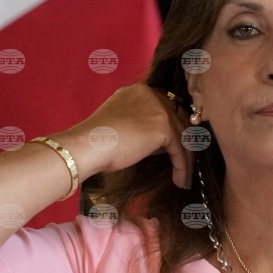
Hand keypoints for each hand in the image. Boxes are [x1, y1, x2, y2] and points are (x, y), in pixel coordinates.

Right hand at [64, 83, 194, 188]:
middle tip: (186, 163)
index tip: (178, 148)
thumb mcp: (123, 124)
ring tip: (184, 178)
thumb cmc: (97, 141)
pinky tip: (181, 181)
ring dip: (185, 159)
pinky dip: (182, 167)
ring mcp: (159, 109)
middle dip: (185, 143)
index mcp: (139, 91)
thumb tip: (165, 141)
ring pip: (182, 136)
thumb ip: (143, 125)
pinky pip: (180, 149)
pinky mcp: (163, 127)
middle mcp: (151, 95)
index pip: (167, 107)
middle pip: (180, 119)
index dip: (175, 128)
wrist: (87, 146)